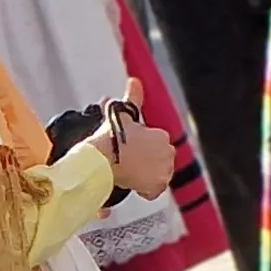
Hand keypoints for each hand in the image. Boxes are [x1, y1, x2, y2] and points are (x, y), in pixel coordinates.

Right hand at [99, 77, 177, 195]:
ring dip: (146, 175)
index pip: (156, 146)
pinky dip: (145, 190)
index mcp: (161, 135)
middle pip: (158, 161)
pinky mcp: (158, 185)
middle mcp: (168, 151)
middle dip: (145, 162)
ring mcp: (165, 169)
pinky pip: (154, 190)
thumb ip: (132, 97)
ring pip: (157, 175)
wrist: (102, 159)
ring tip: (128, 173)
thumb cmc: (109, 137)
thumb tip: (134, 80)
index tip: (128, 150)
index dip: (141, 149)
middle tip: (127, 162)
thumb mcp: (121, 114)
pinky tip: (133, 184)